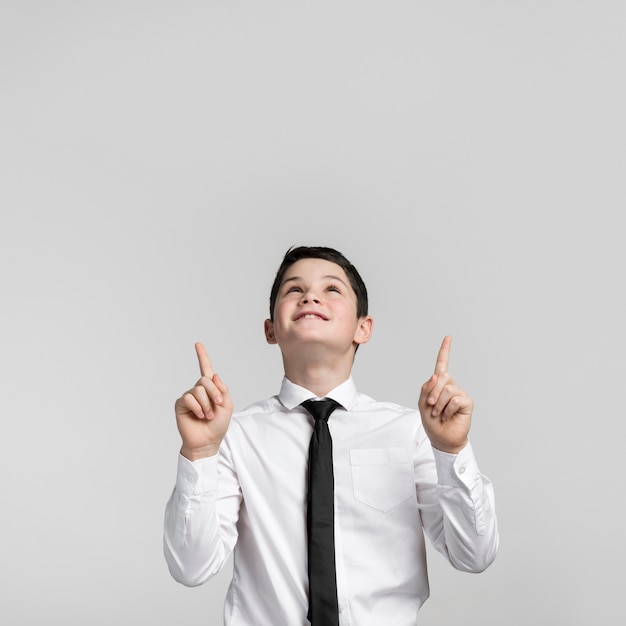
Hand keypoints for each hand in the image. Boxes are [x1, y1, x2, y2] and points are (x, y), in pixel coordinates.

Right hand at [174, 342, 232, 459]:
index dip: (202, 356)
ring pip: (198, 389)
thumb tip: (213, 374)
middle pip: (205, 380)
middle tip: (218, 405)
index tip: (198, 344)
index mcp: (210, 389)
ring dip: (207, 404)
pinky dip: (198, 407)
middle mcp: (198, 390)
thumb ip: (223, 389)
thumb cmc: (218, 425)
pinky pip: (189, 398)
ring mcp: (189, 397)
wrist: (208, 441)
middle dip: (214, 392)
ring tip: (207, 416)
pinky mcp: (180, 404)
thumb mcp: (227, 405)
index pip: (206, 369)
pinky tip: (199, 416)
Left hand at [418, 336, 471, 453]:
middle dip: (433, 392)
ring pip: (447, 389)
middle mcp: (451, 386)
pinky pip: (455, 399)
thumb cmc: (432, 421)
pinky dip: (447, 410)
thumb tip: (437, 375)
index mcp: (439, 384)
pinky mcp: (467, 402)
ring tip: (439, 413)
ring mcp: (460, 393)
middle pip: (442, 377)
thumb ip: (427, 387)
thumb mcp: (422, 403)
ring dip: (438, 404)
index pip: (442, 364)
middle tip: (431, 406)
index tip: (448, 337)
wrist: (441, 439)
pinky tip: (447, 416)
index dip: (445, 351)